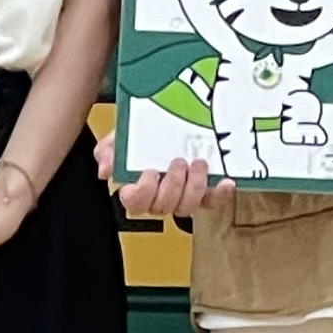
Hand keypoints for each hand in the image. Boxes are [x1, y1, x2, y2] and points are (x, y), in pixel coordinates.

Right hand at [110, 146, 238, 223]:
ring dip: (195, 187)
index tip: (149, 172)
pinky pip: (211, 202)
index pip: (134, 202)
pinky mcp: (203, 193)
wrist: (167, 125)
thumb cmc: (142, 135)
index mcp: (137, 187)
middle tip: (179, 162)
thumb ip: (108, 150)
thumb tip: (105, 171)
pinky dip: (220, 194)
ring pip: (187, 207)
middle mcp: (159, 196)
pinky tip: (226, 181)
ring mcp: (182, 196)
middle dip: (173, 186)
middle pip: (163, 207)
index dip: (143, 192)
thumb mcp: (120, 136)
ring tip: (199, 164)